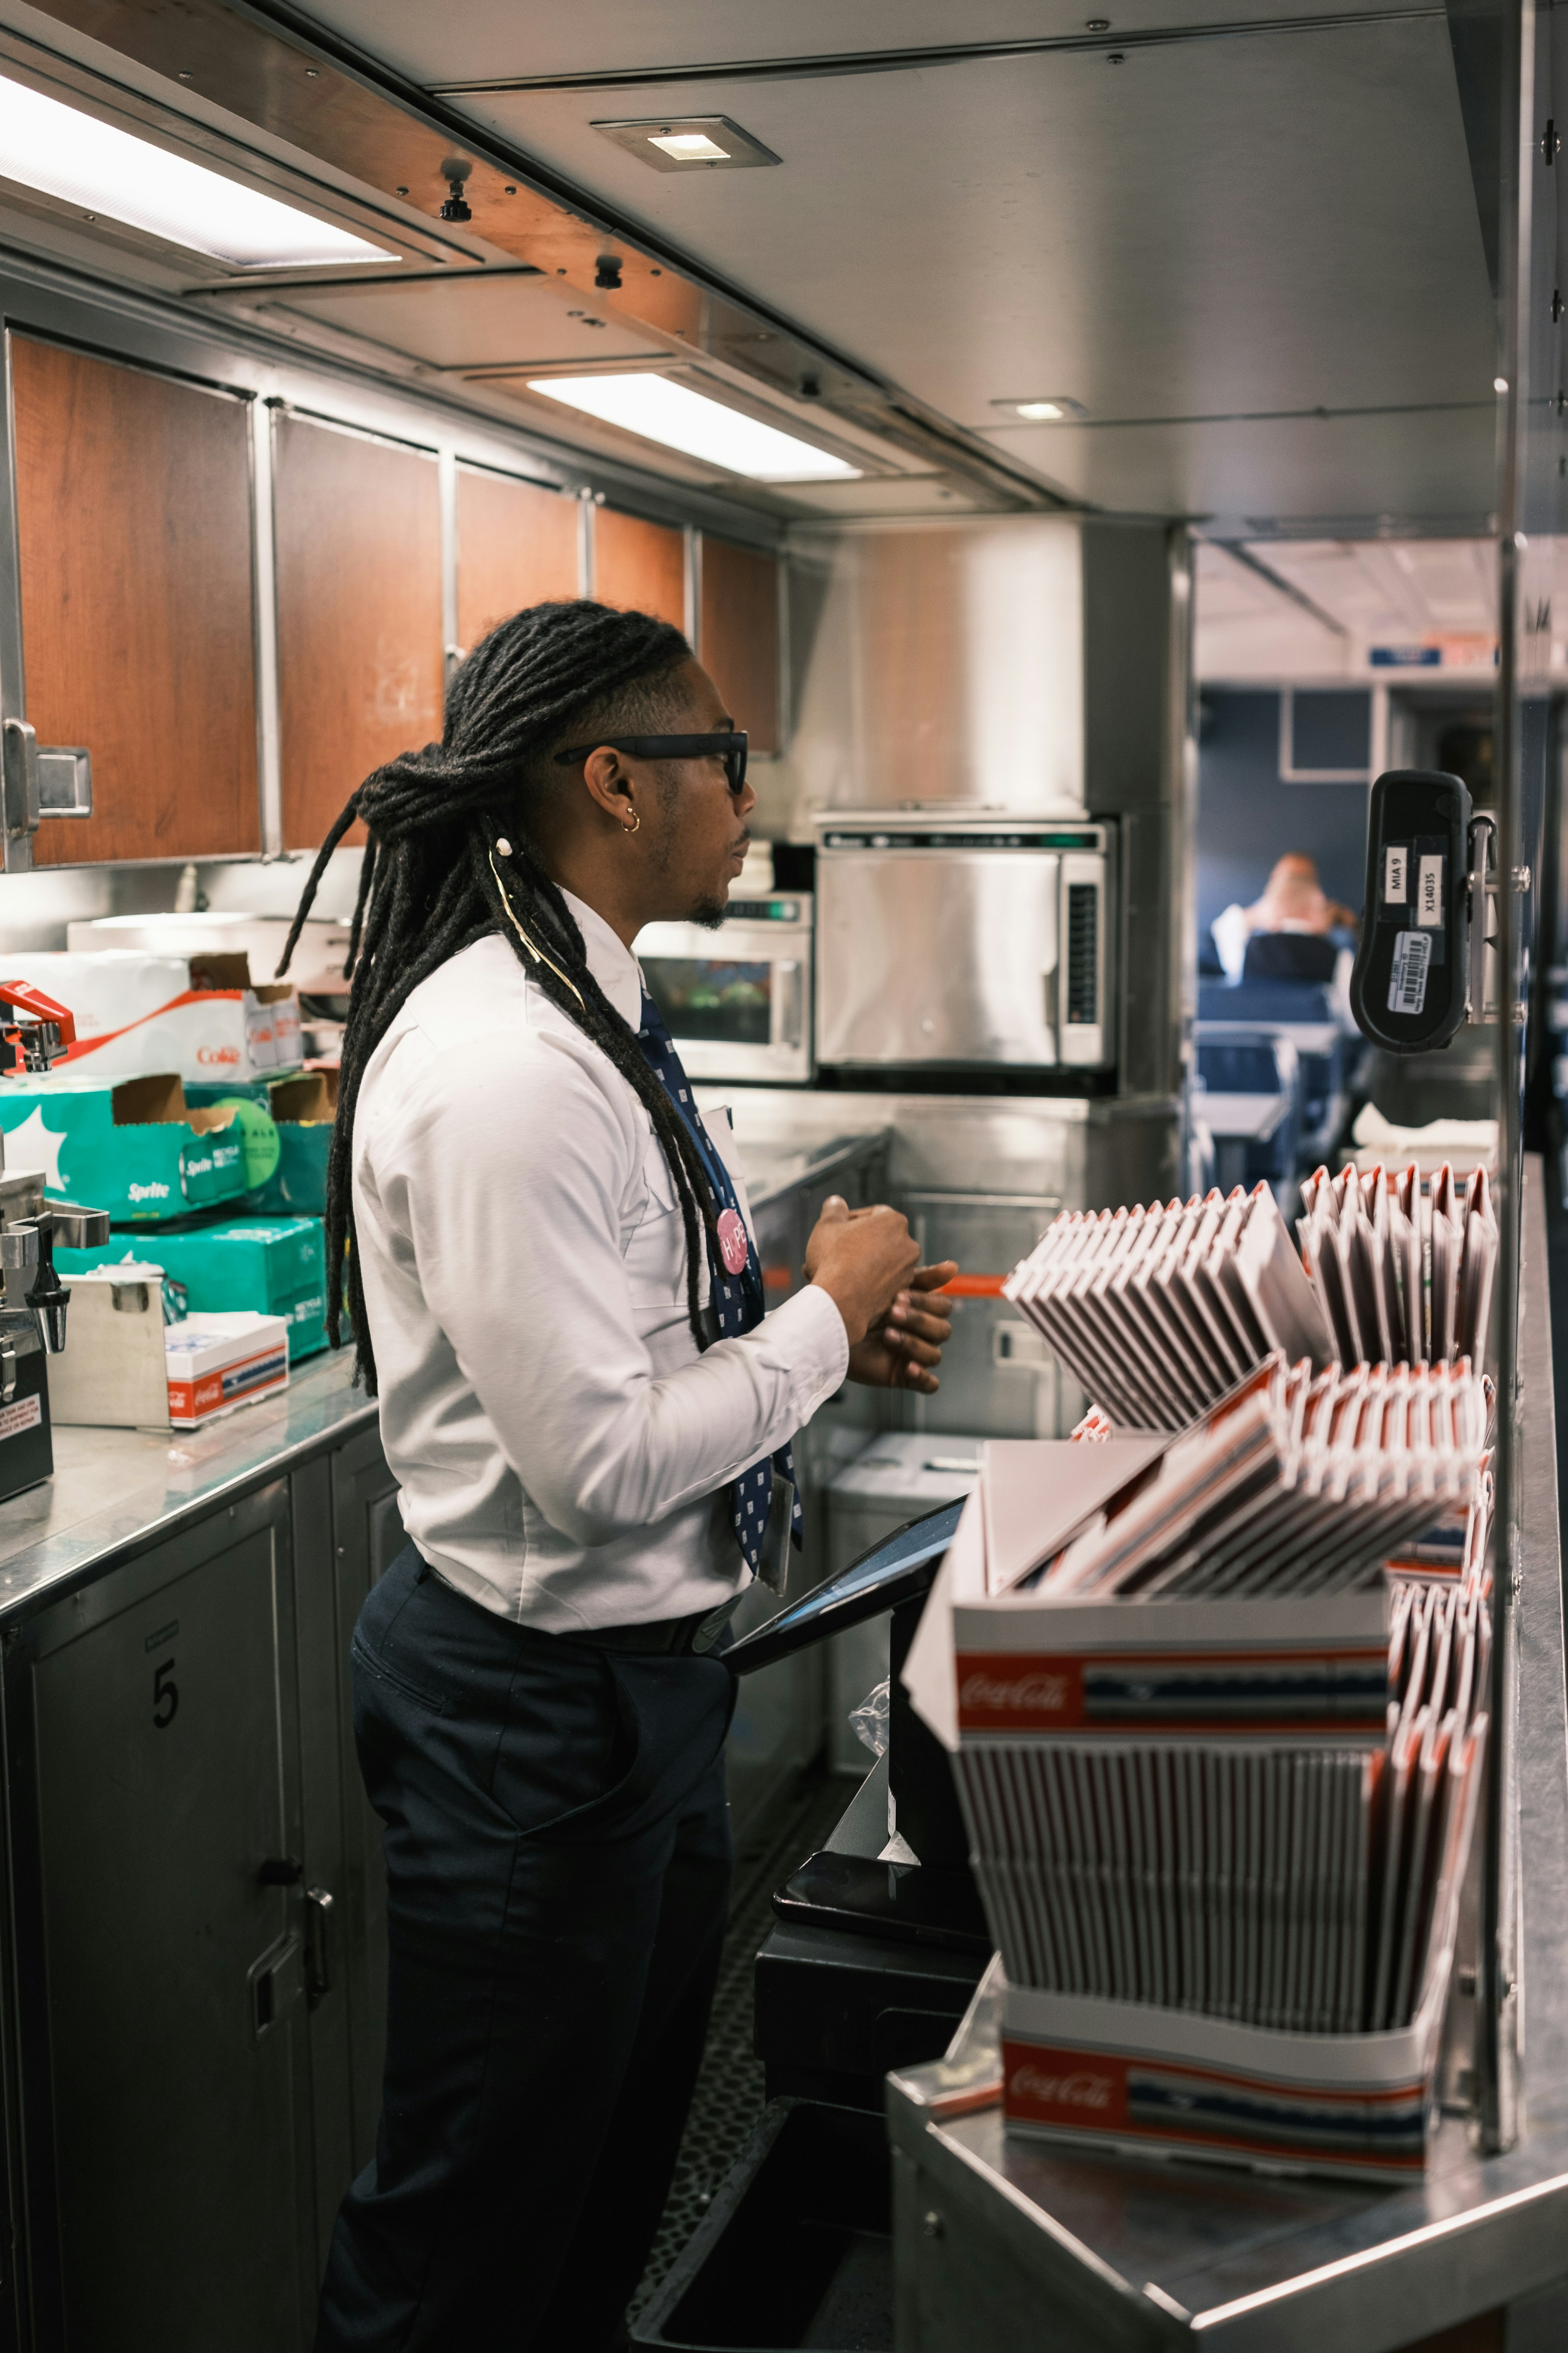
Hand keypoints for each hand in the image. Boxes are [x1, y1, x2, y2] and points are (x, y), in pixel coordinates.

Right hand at [805, 1195, 920, 1347]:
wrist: (840, 1303)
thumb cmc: (833, 1260)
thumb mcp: (827, 1225)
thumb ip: (834, 1209)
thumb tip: (836, 1202)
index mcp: (894, 1222)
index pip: (873, 1214)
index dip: (850, 1220)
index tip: (835, 1230)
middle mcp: (908, 1245)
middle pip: (878, 1239)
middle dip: (857, 1244)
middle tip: (833, 1252)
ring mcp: (907, 1272)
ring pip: (880, 1262)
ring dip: (861, 1264)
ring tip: (836, 1271)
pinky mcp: (902, 1294)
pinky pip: (882, 1283)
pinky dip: (868, 1282)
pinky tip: (846, 1286)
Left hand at [848, 1260, 958, 1393]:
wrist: (830, 1328)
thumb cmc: (860, 1306)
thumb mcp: (889, 1287)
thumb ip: (922, 1278)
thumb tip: (954, 1266)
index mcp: (923, 1311)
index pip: (943, 1307)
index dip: (924, 1303)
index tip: (898, 1296)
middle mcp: (923, 1334)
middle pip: (942, 1330)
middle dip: (918, 1321)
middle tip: (890, 1313)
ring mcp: (914, 1355)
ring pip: (935, 1355)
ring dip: (914, 1345)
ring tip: (887, 1336)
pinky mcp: (905, 1376)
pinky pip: (929, 1384)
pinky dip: (924, 1377)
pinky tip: (909, 1368)